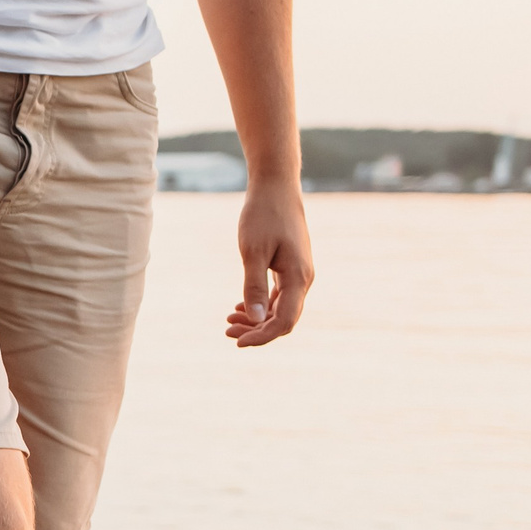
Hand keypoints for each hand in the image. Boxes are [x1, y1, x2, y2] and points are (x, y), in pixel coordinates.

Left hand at [226, 180, 312, 344]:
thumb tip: (256, 319)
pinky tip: (241, 306)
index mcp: (298, 278)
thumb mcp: (253, 252)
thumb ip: (255, 286)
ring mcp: (298, 274)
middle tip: (227, 330)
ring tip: (229, 319)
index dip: (262, 336)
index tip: (236, 341)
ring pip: (280, 308)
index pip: (285, 321)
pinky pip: (279, 296)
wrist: (276, 188)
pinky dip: (261, 305)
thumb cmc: (263, 216)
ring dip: (257, 319)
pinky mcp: (291, 267)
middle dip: (257, 330)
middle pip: (283, 319)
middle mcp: (303, 279)